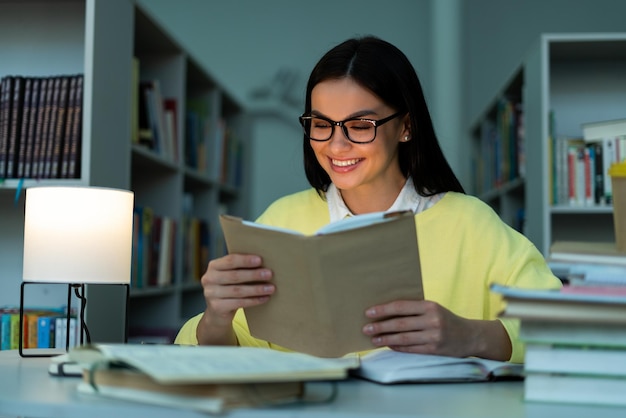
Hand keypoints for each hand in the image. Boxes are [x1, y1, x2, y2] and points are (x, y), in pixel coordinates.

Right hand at [197, 254, 273, 344]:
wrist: (218, 312)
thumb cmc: (230, 287)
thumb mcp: (231, 275)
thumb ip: (241, 268)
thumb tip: (264, 263)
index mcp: (213, 266)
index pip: (230, 260)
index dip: (245, 260)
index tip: (260, 260)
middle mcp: (209, 279)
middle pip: (234, 276)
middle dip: (253, 274)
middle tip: (269, 274)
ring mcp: (211, 294)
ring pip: (238, 291)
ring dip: (256, 289)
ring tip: (271, 288)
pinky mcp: (216, 307)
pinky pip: (238, 303)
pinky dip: (253, 300)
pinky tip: (264, 298)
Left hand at [362, 300, 510, 359]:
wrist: (470, 336)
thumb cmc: (447, 319)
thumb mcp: (434, 308)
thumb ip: (415, 309)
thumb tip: (387, 312)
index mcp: (430, 306)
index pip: (401, 307)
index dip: (383, 310)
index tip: (369, 312)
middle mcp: (432, 321)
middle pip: (400, 324)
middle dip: (380, 326)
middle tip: (366, 328)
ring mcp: (433, 336)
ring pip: (403, 338)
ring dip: (386, 339)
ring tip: (373, 339)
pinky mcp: (434, 350)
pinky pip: (411, 349)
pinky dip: (397, 347)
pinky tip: (388, 345)